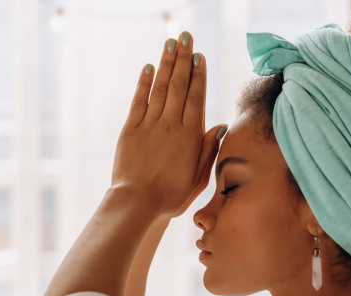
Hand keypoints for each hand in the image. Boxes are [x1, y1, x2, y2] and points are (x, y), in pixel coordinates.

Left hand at [111, 31, 227, 219]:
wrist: (138, 204)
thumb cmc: (171, 196)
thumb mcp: (198, 178)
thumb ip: (209, 150)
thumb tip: (220, 126)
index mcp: (190, 136)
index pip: (196, 97)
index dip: (198, 74)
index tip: (199, 55)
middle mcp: (170, 125)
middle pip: (179, 85)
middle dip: (183, 59)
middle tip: (185, 37)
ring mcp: (149, 125)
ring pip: (160, 88)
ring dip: (166, 64)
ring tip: (170, 43)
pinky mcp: (131, 130)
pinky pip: (139, 100)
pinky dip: (144, 83)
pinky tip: (149, 68)